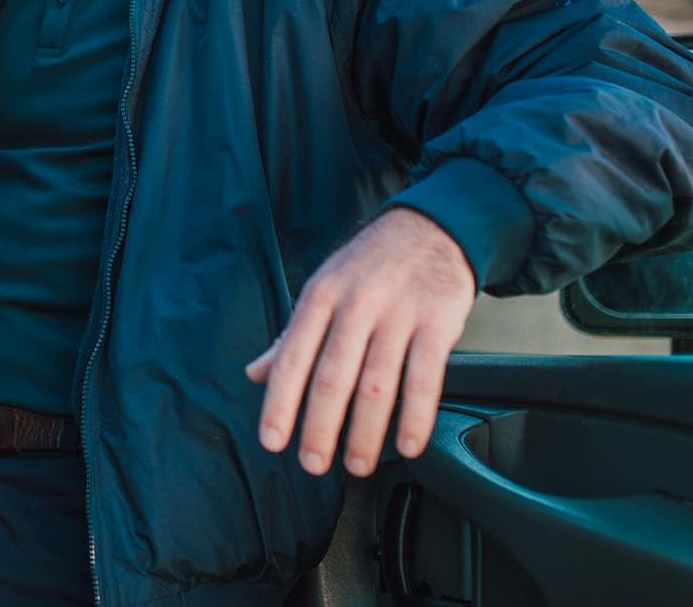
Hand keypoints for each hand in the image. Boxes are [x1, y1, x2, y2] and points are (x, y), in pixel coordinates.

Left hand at [245, 206, 474, 477]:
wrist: (429, 228)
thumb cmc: (368, 267)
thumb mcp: (323, 289)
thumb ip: (291, 336)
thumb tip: (255, 374)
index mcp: (320, 296)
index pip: (293, 356)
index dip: (280, 402)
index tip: (272, 440)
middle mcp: (356, 304)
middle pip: (332, 375)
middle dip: (320, 426)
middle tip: (313, 463)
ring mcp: (398, 312)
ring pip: (376, 381)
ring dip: (365, 430)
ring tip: (357, 464)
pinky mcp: (438, 322)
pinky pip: (425, 376)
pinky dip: (415, 415)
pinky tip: (406, 444)